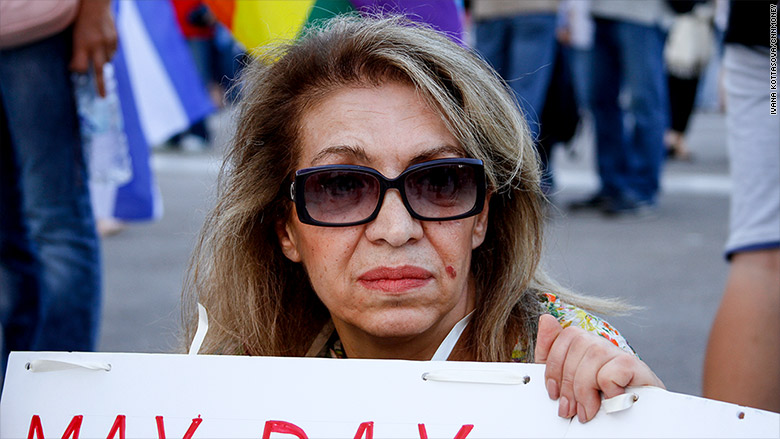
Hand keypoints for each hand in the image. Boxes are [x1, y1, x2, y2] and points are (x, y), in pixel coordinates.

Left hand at [69, 0, 116, 96]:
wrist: (97, 2)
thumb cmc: (81, 17)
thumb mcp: (74, 33)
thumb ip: (76, 51)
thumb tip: (77, 69)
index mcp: (83, 42)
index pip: (81, 66)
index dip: (78, 70)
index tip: (76, 73)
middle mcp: (97, 44)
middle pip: (99, 69)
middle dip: (100, 85)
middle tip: (102, 97)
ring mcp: (108, 42)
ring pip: (106, 61)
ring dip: (102, 63)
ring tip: (98, 57)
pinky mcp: (116, 40)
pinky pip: (112, 53)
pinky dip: (108, 54)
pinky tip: (103, 48)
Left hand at [534, 314, 663, 422]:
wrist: (633, 422)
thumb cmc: (597, 402)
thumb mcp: (565, 380)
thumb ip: (551, 352)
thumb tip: (546, 318)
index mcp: (586, 345)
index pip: (565, 336)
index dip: (553, 366)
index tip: (554, 392)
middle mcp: (604, 344)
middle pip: (578, 343)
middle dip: (568, 382)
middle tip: (569, 409)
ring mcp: (621, 354)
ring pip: (595, 354)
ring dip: (585, 389)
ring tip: (587, 411)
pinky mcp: (637, 368)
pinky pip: (614, 369)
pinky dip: (608, 389)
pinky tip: (610, 401)